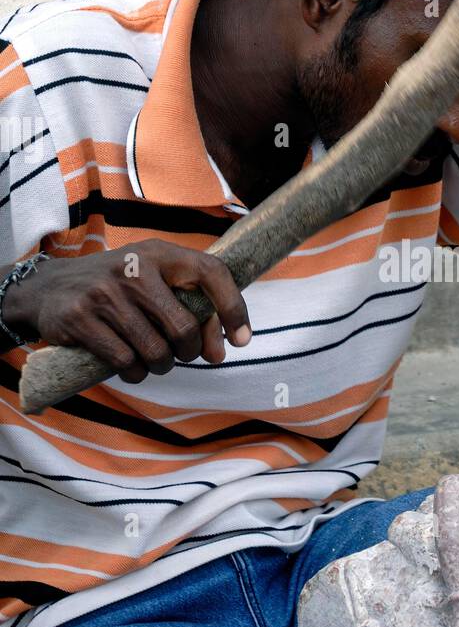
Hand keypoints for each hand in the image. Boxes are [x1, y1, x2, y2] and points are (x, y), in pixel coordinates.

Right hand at [4, 240, 249, 382]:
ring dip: (161, 366)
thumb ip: (192, 313)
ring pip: (156, 350)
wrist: (49, 287)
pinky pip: (126, 361)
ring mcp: (105, 292)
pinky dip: (135, 373)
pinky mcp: (80, 318)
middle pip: (184, 327)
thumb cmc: (117, 289)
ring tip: (153, 361)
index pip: (212, 273)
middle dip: (189, 351)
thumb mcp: (154, 285)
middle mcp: (134, 267)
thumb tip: (219, 353)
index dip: (234, 308)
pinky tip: (131, 367)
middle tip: (180, 354)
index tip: (242, 339)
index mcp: (159, 253)